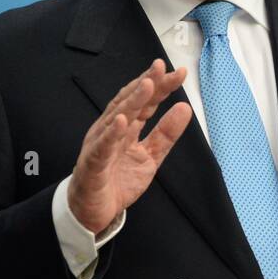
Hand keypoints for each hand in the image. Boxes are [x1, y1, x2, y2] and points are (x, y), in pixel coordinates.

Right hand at [67, 59, 192, 234]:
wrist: (93, 211)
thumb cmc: (118, 179)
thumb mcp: (150, 156)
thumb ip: (166, 134)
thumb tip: (184, 108)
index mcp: (126, 128)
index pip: (145, 102)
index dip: (160, 86)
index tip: (178, 73)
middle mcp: (111, 131)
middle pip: (130, 103)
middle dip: (146, 84)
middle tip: (161, 67)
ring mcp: (100, 145)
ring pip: (116, 119)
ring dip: (131, 102)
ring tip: (147, 85)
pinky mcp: (93, 165)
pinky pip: (102, 148)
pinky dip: (111, 134)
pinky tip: (122, 121)